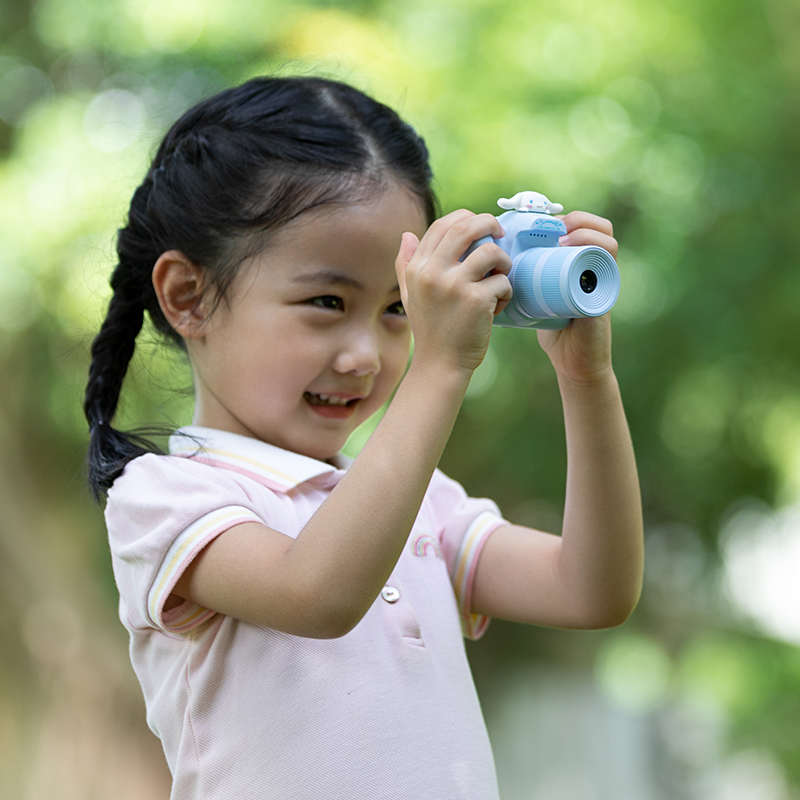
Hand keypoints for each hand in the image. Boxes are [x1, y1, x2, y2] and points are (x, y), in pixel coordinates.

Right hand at [395, 210, 511, 374]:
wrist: (440, 365)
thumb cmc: (430, 329)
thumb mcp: (410, 295)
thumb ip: (405, 264)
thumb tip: (407, 234)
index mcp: (417, 268)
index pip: (442, 225)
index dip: (466, 218)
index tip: (481, 227)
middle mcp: (432, 273)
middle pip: (466, 228)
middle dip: (489, 224)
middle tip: (500, 235)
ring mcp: (454, 286)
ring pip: (490, 251)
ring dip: (503, 261)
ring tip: (500, 277)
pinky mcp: (475, 300)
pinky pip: (502, 281)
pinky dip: (506, 291)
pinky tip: (498, 306)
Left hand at [537, 211, 617, 383]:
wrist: (572, 361)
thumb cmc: (555, 327)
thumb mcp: (539, 295)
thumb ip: (527, 279)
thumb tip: (495, 261)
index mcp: (584, 264)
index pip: (587, 226)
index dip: (570, 217)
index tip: (545, 223)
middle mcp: (599, 268)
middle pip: (602, 228)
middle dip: (578, 220)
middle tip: (555, 229)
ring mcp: (605, 281)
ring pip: (608, 244)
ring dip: (586, 235)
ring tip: (563, 240)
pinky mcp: (606, 297)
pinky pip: (608, 269)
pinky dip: (595, 255)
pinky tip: (576, 254)